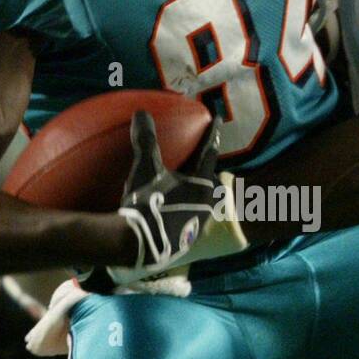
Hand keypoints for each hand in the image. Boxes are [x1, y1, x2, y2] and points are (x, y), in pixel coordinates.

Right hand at [111, 112, 223, 284]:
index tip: (218, 120)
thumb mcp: (146, 169)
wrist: (140, 245)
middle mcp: (207, 203)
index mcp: (201, 183)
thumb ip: (146, 141)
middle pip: (210, 179)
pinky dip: (186, 207)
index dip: (213, 134)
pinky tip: (175, 208)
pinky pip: (191, 216)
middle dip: (207, 168)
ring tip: (187, 184)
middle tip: (201, 157)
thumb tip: (142, 113)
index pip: (209, 152)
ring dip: (198, 190)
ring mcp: (199, 223)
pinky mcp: (187, 239)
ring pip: (203, 200)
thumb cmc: (148, 203)